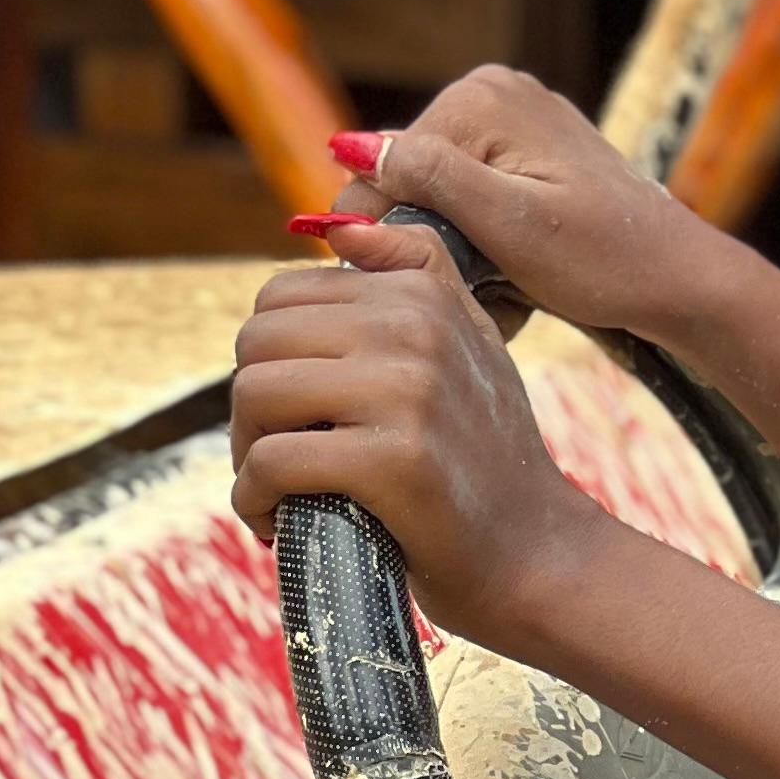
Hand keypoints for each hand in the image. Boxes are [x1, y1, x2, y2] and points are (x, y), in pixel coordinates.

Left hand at [231, 219, 612, 653]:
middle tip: (278, 454)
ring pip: (255, 396)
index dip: (271, 359)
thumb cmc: (484, 455)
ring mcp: (409, 392)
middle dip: (250, 407)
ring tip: (277, 489)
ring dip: (247, 455)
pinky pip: (271, 462)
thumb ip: (417, 273)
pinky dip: (255, 500)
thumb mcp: (469, 342)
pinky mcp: (394, 461)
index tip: (297, 411)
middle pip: (257, 342)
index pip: (280, 296)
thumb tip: (341, 228)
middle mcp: (419, 327)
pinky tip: (277, 522)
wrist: (533, 550)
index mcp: (424, 292)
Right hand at [323, 66, 725, 342]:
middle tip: (481, 292)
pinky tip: (520, 274)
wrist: (679, 277)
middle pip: (410, 181)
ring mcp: (514, 117)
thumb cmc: (604, 259)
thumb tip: (348, 146)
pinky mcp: (530, 150)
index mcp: (479, 96)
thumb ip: (430, 180)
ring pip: (440, 197)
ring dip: (460, 250)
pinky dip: (486, 242)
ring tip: (508, 288)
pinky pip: (474, 199)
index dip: (386, 235)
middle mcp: (492, 89)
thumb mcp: (509, 225)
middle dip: (433, 243)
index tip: (418, 286)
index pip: (383, 169)